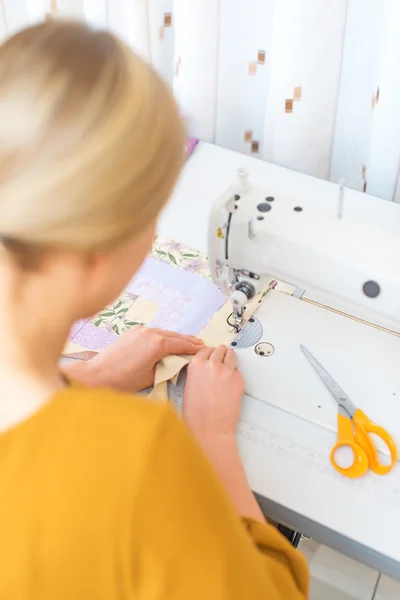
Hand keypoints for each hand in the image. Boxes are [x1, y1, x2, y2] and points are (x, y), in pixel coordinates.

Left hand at [63, 326, 204, 392]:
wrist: (98, 374)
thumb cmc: (124, 380)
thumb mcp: (152, 376)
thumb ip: (168, 366)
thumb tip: (177, 362)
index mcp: (158, 344)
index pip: (182, 345)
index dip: (195, 348)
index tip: (205, 349)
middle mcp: (151, 332)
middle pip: (175, 336)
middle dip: (189, 340)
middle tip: (201, 343)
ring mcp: (141, 330)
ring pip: (164, 332)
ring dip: (177, 337)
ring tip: (189, 341)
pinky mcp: (132, 331)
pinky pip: (154, 332)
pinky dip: (164, 335)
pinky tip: (169, 339)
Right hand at [183, 346, 243, 445]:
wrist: (209, 429)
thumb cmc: (195, 415)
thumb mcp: (188, 387)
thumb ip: (197, 374)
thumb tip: (204, 370)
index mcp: (196, 365)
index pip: (204, 350)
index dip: (208, 353)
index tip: (210, 355)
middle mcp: (212, 364)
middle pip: (219, 350)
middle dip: (219, 353)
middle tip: (221, 358)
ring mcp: (227, 371)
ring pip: (231, 355)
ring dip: (229, 357)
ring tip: (229, 362)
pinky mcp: (239, 380)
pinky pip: (238, 371)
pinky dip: (235, 373)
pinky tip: (231, 382)